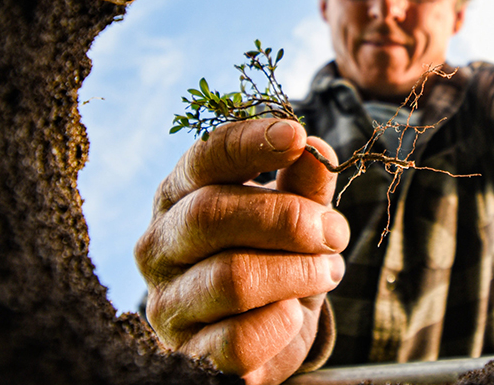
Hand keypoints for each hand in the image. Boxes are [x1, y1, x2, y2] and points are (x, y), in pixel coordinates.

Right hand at [135, 119, 348, 384]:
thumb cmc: (275, 258)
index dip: (249, 143)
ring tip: (328, 270)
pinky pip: (237, 340)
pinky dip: (281, 324)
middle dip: (288, 219)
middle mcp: (159, 246)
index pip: (203, 159)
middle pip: (211, 213)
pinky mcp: (187, 356)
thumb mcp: (296, 217)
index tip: (296, 137)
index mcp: (179, 197)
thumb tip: (315, 149)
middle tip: (335, 231)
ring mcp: (167, 303)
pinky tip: (292, 313)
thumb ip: (304, 183)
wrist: (265, 335)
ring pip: (231, 278)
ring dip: (298, 272)